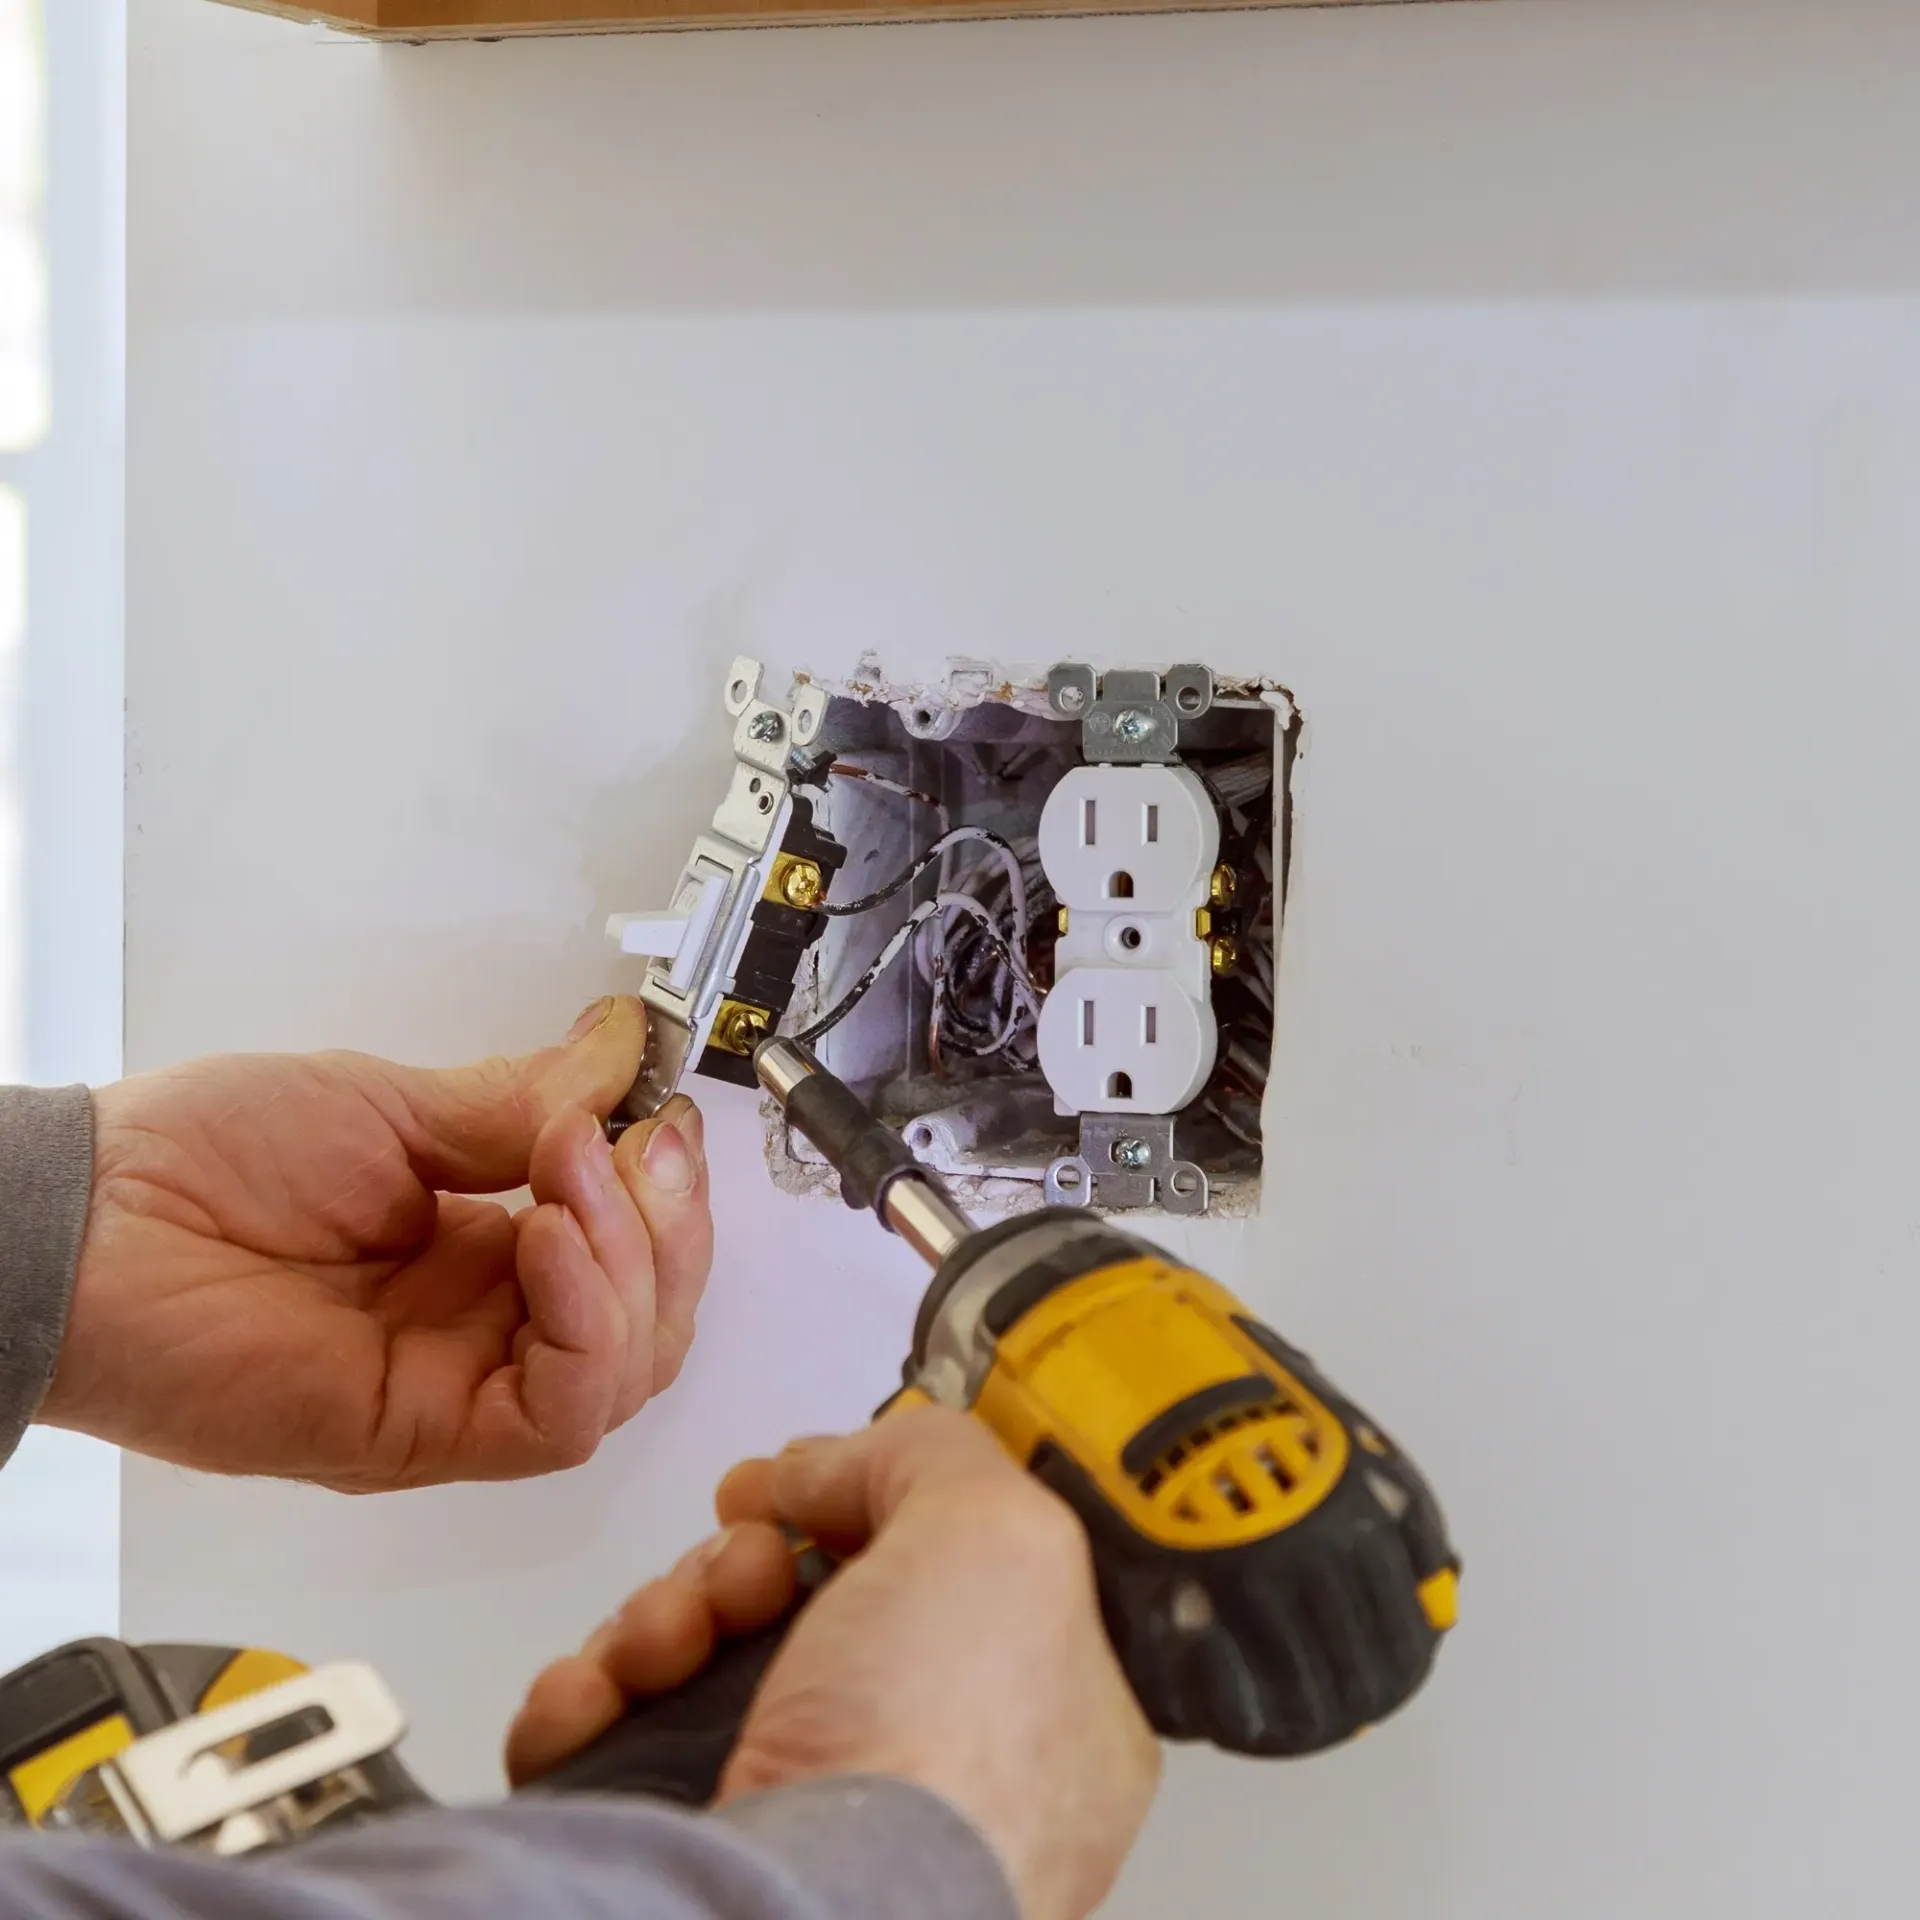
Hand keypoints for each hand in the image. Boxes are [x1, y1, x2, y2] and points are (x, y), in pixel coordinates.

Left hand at [39, 997, 712, 1490]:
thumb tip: (620, 1053)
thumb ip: (519, 1103)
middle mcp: (480, 1331)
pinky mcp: (419, 1435)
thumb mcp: (390, 1106)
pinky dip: (586, 1327)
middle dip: (670, 1227)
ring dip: (632, 1264)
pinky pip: (556, 1417)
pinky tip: (548, 1242)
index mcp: (480, 1255)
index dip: (665, 1194)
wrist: (89, 1222)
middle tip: (634, 1143)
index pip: (632, 1256)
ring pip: (624, 1374)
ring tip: (568, 1172)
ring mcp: (455, 1387)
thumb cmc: (200, 1161)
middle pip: (651, 1323)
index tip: (657, 1114)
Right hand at [507, 1408, 1159, 1919]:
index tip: (810, 1477)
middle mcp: (922, 1766)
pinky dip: (588, 1699)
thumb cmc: (938, 1762)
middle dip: (743, 1558)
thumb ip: (934, 1456)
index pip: (947, 1568)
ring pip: (702, 1659)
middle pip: (805, 1600)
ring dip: (659, 1617)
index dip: (867, 1505)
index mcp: (1038, 1709)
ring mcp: (802, 1816)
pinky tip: (597, 1695)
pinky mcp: (690, 1848)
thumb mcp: (998, 1535)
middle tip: (745, 1572)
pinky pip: (614, 1738)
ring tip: (664, 1644)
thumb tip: (831, 1463)